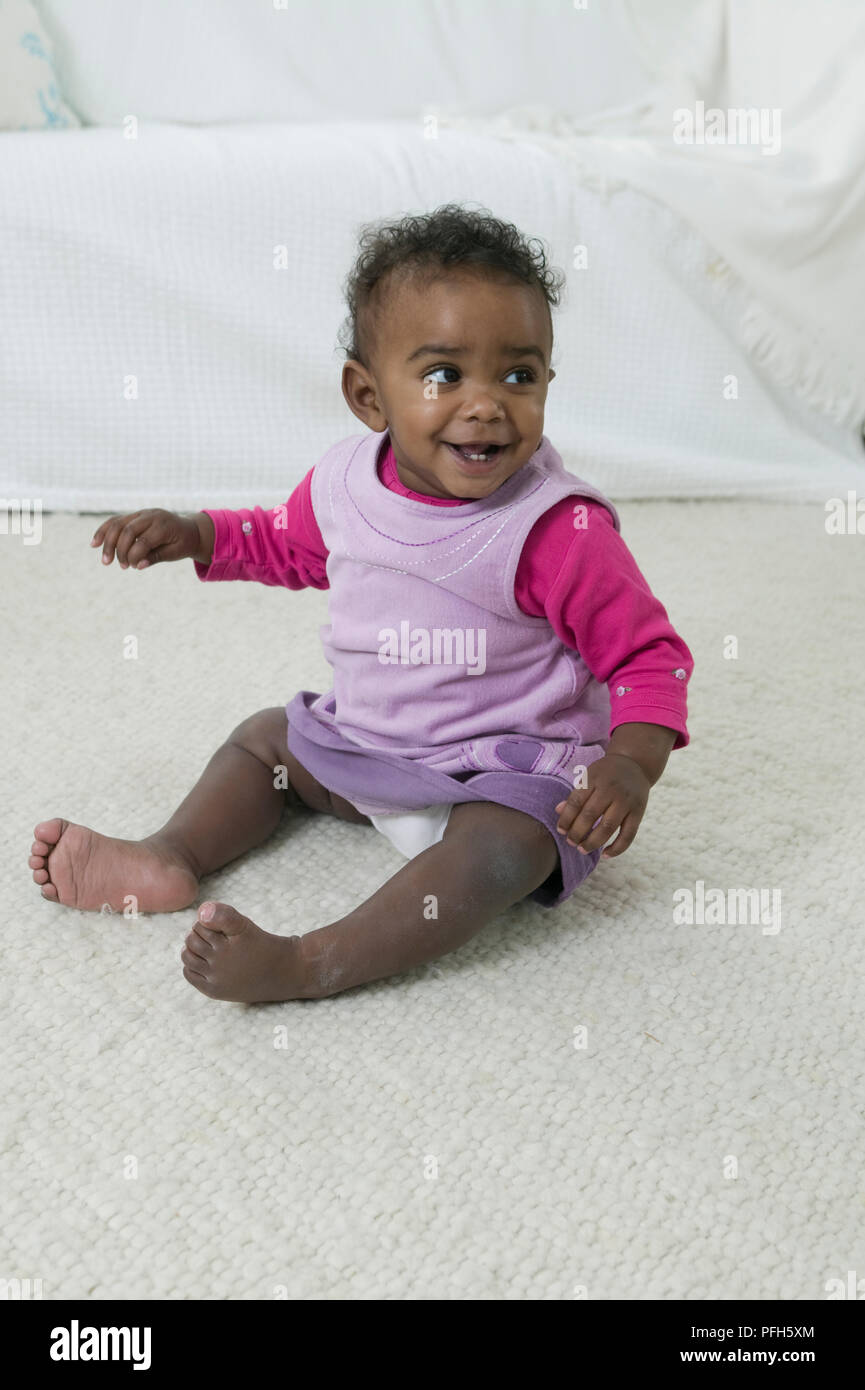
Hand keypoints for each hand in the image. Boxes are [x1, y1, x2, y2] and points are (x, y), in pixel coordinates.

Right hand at [90, 510, 204, 568]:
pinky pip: (116, 521)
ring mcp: (142, 513)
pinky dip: (104, 531)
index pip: (143, 541)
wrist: (190, 529)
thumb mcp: (175, 553)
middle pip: (127, 530)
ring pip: (118, 523)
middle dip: (119, 550)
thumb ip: (157, 557)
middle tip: (120, 566)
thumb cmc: (183, 543)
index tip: (133, 567)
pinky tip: (95, 543)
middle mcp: (151, 516)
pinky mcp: (135, 515)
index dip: (135, 555)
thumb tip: (138, 565)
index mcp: (164, 525)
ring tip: (105, 560)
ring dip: (108, 542)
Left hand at [554, 752, 649, 859]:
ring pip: (607, 827)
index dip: (566, 819)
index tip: (561, 831)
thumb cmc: (606, 774)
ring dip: (593, 842)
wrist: (635, 764)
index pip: (576, 802)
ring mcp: (626, 801)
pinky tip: (605, 855)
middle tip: (570, 842)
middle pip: (590, 815)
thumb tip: (559, 811)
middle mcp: (611, 789)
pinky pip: (628, 835)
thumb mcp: (589, 776)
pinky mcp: (638, 812)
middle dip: (577, 833)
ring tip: (582, 849)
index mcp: (594, 778)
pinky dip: (617, 848)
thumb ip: (575, 794)